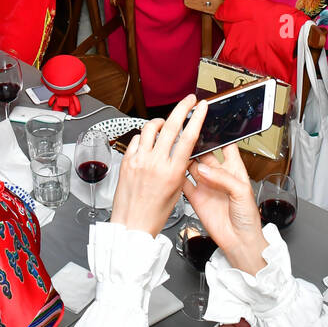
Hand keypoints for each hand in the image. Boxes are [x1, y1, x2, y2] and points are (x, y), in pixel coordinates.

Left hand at [111, 95, 206, 236]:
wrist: (131, 225)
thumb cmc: (154, 214)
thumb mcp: (177, 191)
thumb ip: (179, 169)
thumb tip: (182, 152)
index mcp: (172, 172)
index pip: (188, 137)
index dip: (196, 118)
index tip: (201, 107)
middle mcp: (155, 163)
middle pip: (171, 125)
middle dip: (182, 108)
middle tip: (188, 100)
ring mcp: (139, 160)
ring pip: (150, 128)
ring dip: (160, 122)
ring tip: (164, 124)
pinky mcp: (126, 161)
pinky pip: (136, 140)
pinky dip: (143, 137)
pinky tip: (147, 142)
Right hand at [183, 142, 269, 275]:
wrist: (240, 241)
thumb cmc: (248, 218)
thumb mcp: (242, 192)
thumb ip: (223, 179)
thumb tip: (204, 171)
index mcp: (234, 169)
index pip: (227, 146)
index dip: (220, 135)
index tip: (210, 125)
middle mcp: (219, 175)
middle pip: (206, 153)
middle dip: (198, 144)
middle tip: (188, 136)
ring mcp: (206, 185)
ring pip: (193, 166)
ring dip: (186, 158)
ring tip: (178, 150)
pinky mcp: (196, 197)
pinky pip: (184, 184)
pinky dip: (178, 177)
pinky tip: (174, 170)